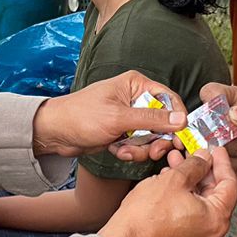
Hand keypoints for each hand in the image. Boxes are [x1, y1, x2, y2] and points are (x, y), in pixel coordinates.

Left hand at [34, 71, 186, 158]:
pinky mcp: (123, 132)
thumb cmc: (81, 116)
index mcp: (136, 84)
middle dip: (157, 139)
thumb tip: (181, 119)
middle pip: (163, 121)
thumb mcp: (119, 118)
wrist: (55, 133)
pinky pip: (138, 145)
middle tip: (153, 152)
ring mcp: (129, 117)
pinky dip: (130, 151)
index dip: (177, 119)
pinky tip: (116, 151)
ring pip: (151, 136)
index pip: (169, 99)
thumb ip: (152, 119)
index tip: (180, 137)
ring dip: (141, 148)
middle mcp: (135, 98)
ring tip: (124, 151)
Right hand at [100, 147, 236, 236]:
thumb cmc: (146, 217)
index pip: (230, 184)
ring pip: (201, 205)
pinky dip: (184, 199)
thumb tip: (204, 158)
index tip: (216, 150)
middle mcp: (212, 234)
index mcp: (217, 219)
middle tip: (192, 154)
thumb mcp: (175, 179)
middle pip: (215, 195)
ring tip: (174, 166)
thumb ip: (195, 165)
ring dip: (190, 183)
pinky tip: (169, 185)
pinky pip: (190, 217)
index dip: (222, 162)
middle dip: (202, 171)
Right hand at [198, 82, 236, 198]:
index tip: (228, 116)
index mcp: (234, 103)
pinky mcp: (211, 162)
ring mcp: (213, 142)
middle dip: (225, 137)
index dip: (213, 101)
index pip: (212, 92)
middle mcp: (220, 121)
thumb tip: (235, 112)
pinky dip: (227, 169)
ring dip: (229, 154)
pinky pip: (208, 166)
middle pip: (204, 123)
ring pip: (205, 146)